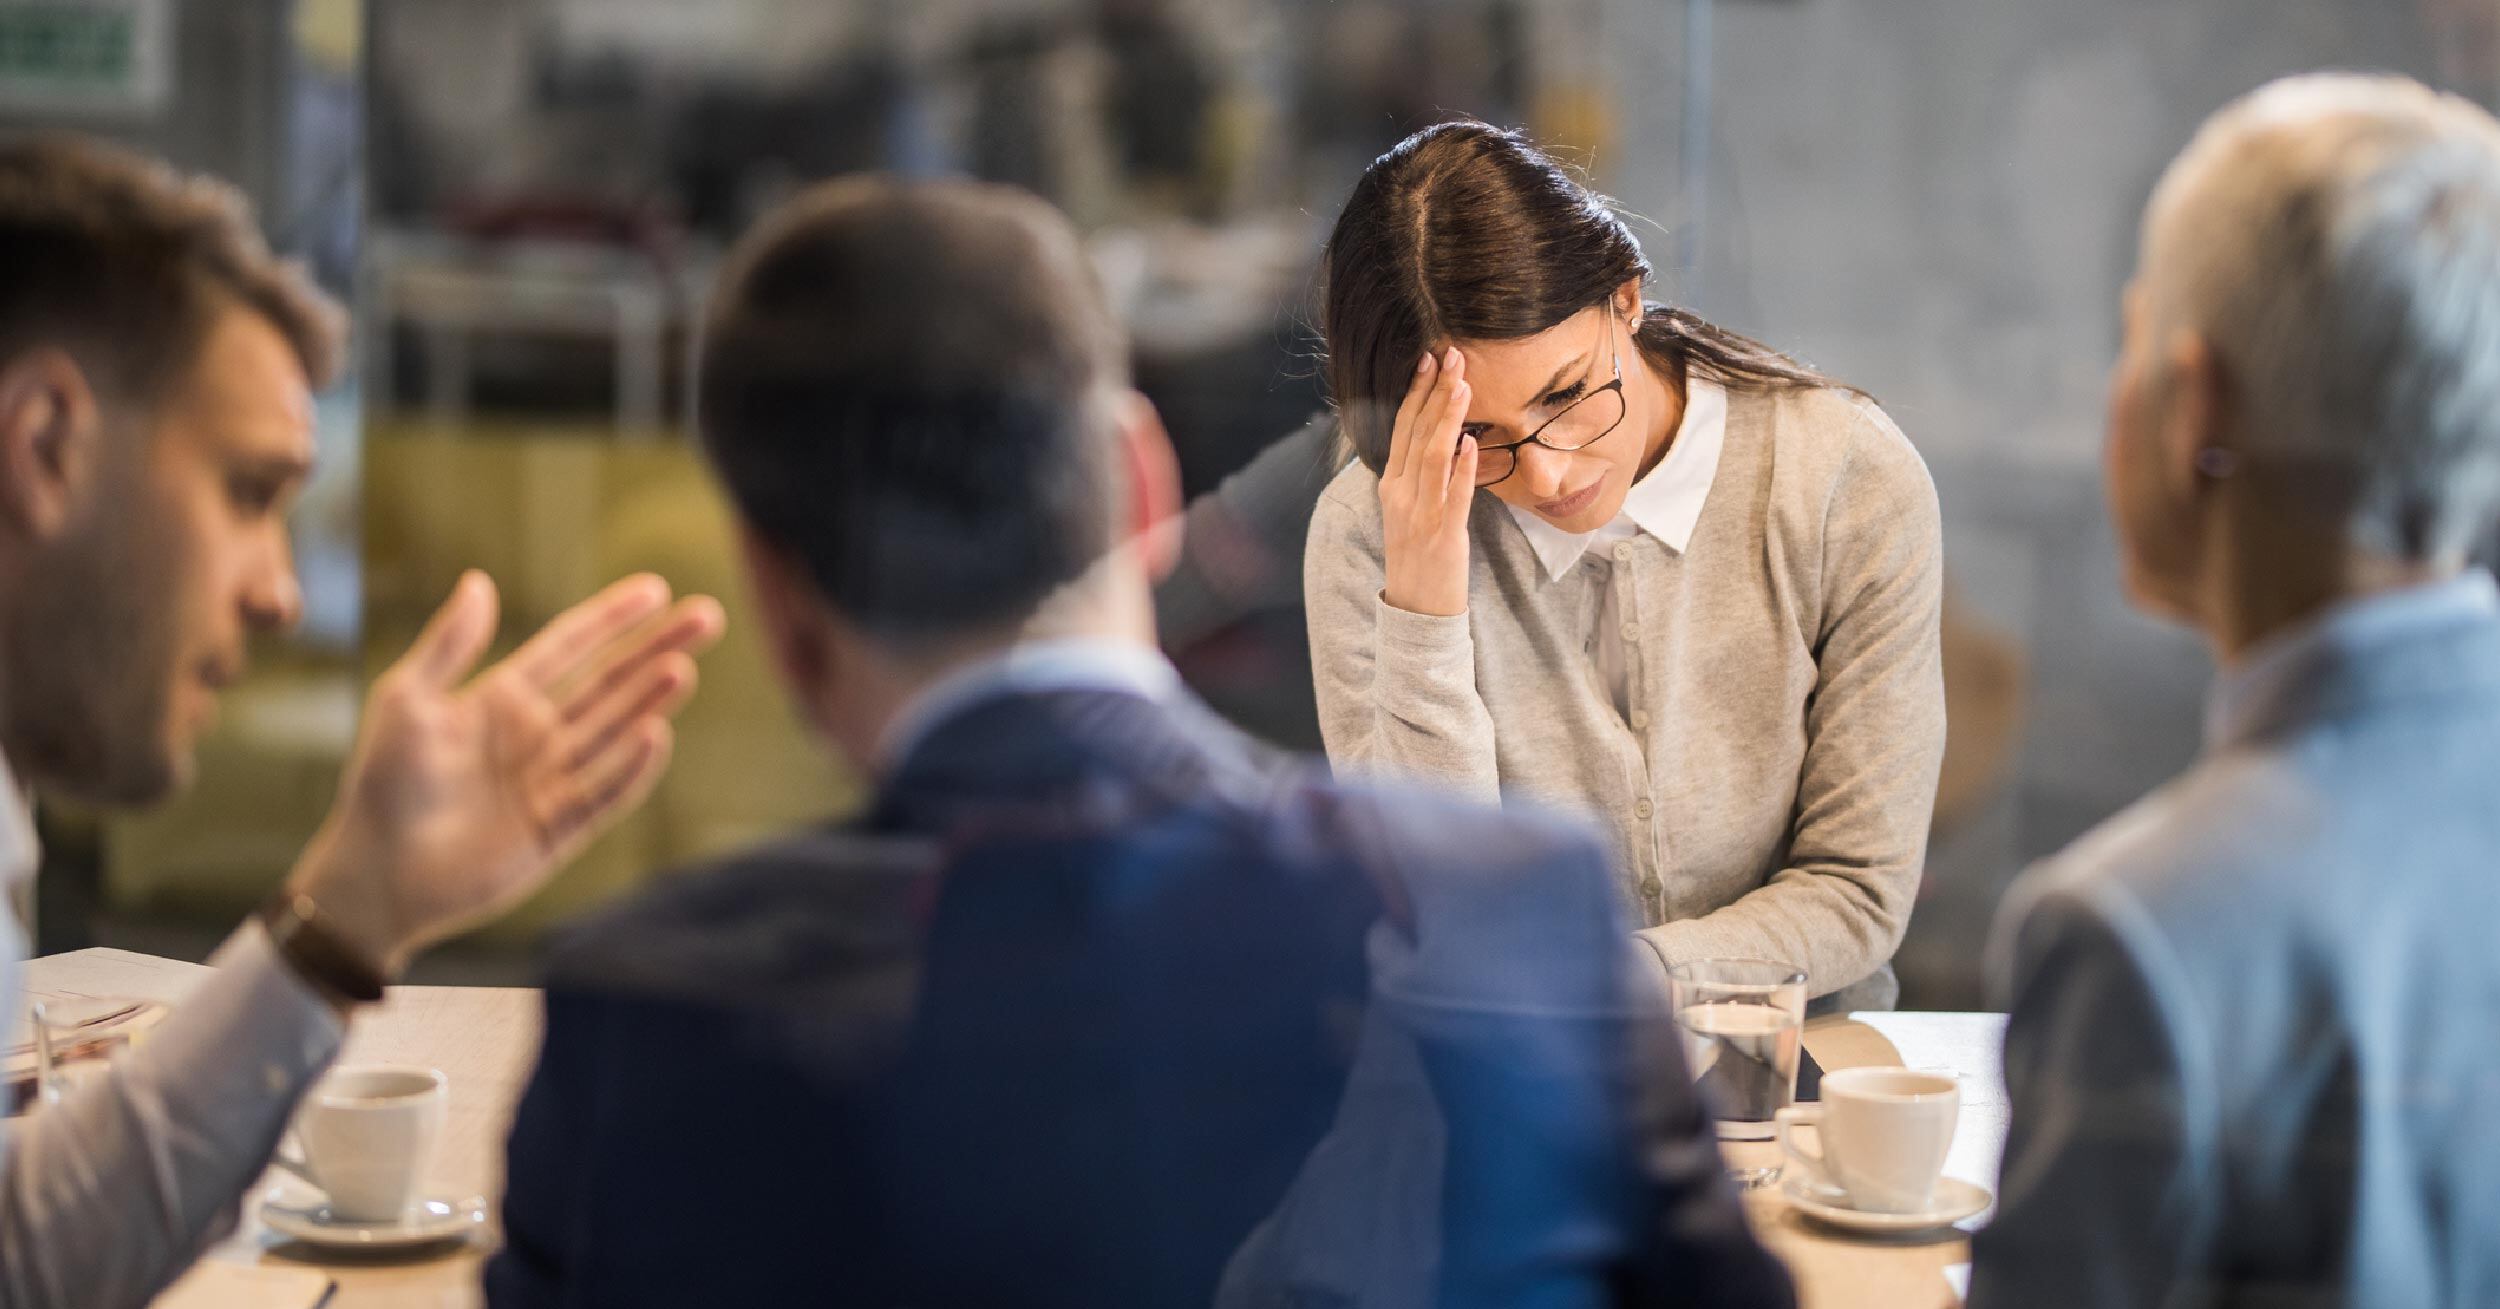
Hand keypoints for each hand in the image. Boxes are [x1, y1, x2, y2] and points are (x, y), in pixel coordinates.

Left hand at [288, 571, 725, 974]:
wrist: (376, 874)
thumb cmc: (382, 785)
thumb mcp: (405, 700)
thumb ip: (449, 645)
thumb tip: (481, 581)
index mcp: (504, 699)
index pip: (571, 646)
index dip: (612, 617)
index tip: (657, 589)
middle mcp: (538, 735)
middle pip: (611, 682)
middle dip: (656, 648)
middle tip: (707, 616)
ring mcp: (554, 781)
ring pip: (616, 731)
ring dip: (650, 699)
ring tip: (682, 668)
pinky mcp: (561, 829)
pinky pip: (606, 792)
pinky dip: (632, 766)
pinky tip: (657, 734)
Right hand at [1378, 348, 1478, 616]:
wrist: (1416, 612)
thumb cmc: (1418, 558)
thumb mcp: (1409, 511)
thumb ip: (1419, 476)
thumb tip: (1443, 439)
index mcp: (1391, 485)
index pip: (1402, 429)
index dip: (1416, 392)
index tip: (1430, 360)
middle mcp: (1400, 494)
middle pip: (1417, 434)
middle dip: (1434, 392)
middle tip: (1451, 356)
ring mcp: (1419, 514)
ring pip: (1433, 457)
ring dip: (1448, 419)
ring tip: (1463, 386)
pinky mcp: (1442, 534)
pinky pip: (1454, 496)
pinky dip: (1462, 468)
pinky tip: (1472, 443)